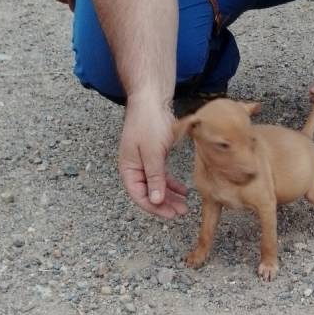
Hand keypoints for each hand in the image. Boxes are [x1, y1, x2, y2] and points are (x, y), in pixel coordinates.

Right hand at [118, 93, 187, 218]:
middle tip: (181, 212)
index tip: (170, 214)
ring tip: (184, 205)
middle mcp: (134, 169)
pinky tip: (183, 191)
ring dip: (170, 196)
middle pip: (148, 194)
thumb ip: (154, 178)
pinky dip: (172, 184)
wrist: (151, 100)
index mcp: (128, 169)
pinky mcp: (154, 157)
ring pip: (157, 187)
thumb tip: (155, 200)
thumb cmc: (148, 124)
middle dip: (165, 204)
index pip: (139, 196)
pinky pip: (162, 177)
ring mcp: (144, 163)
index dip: (154, 207)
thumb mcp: (152, 153)